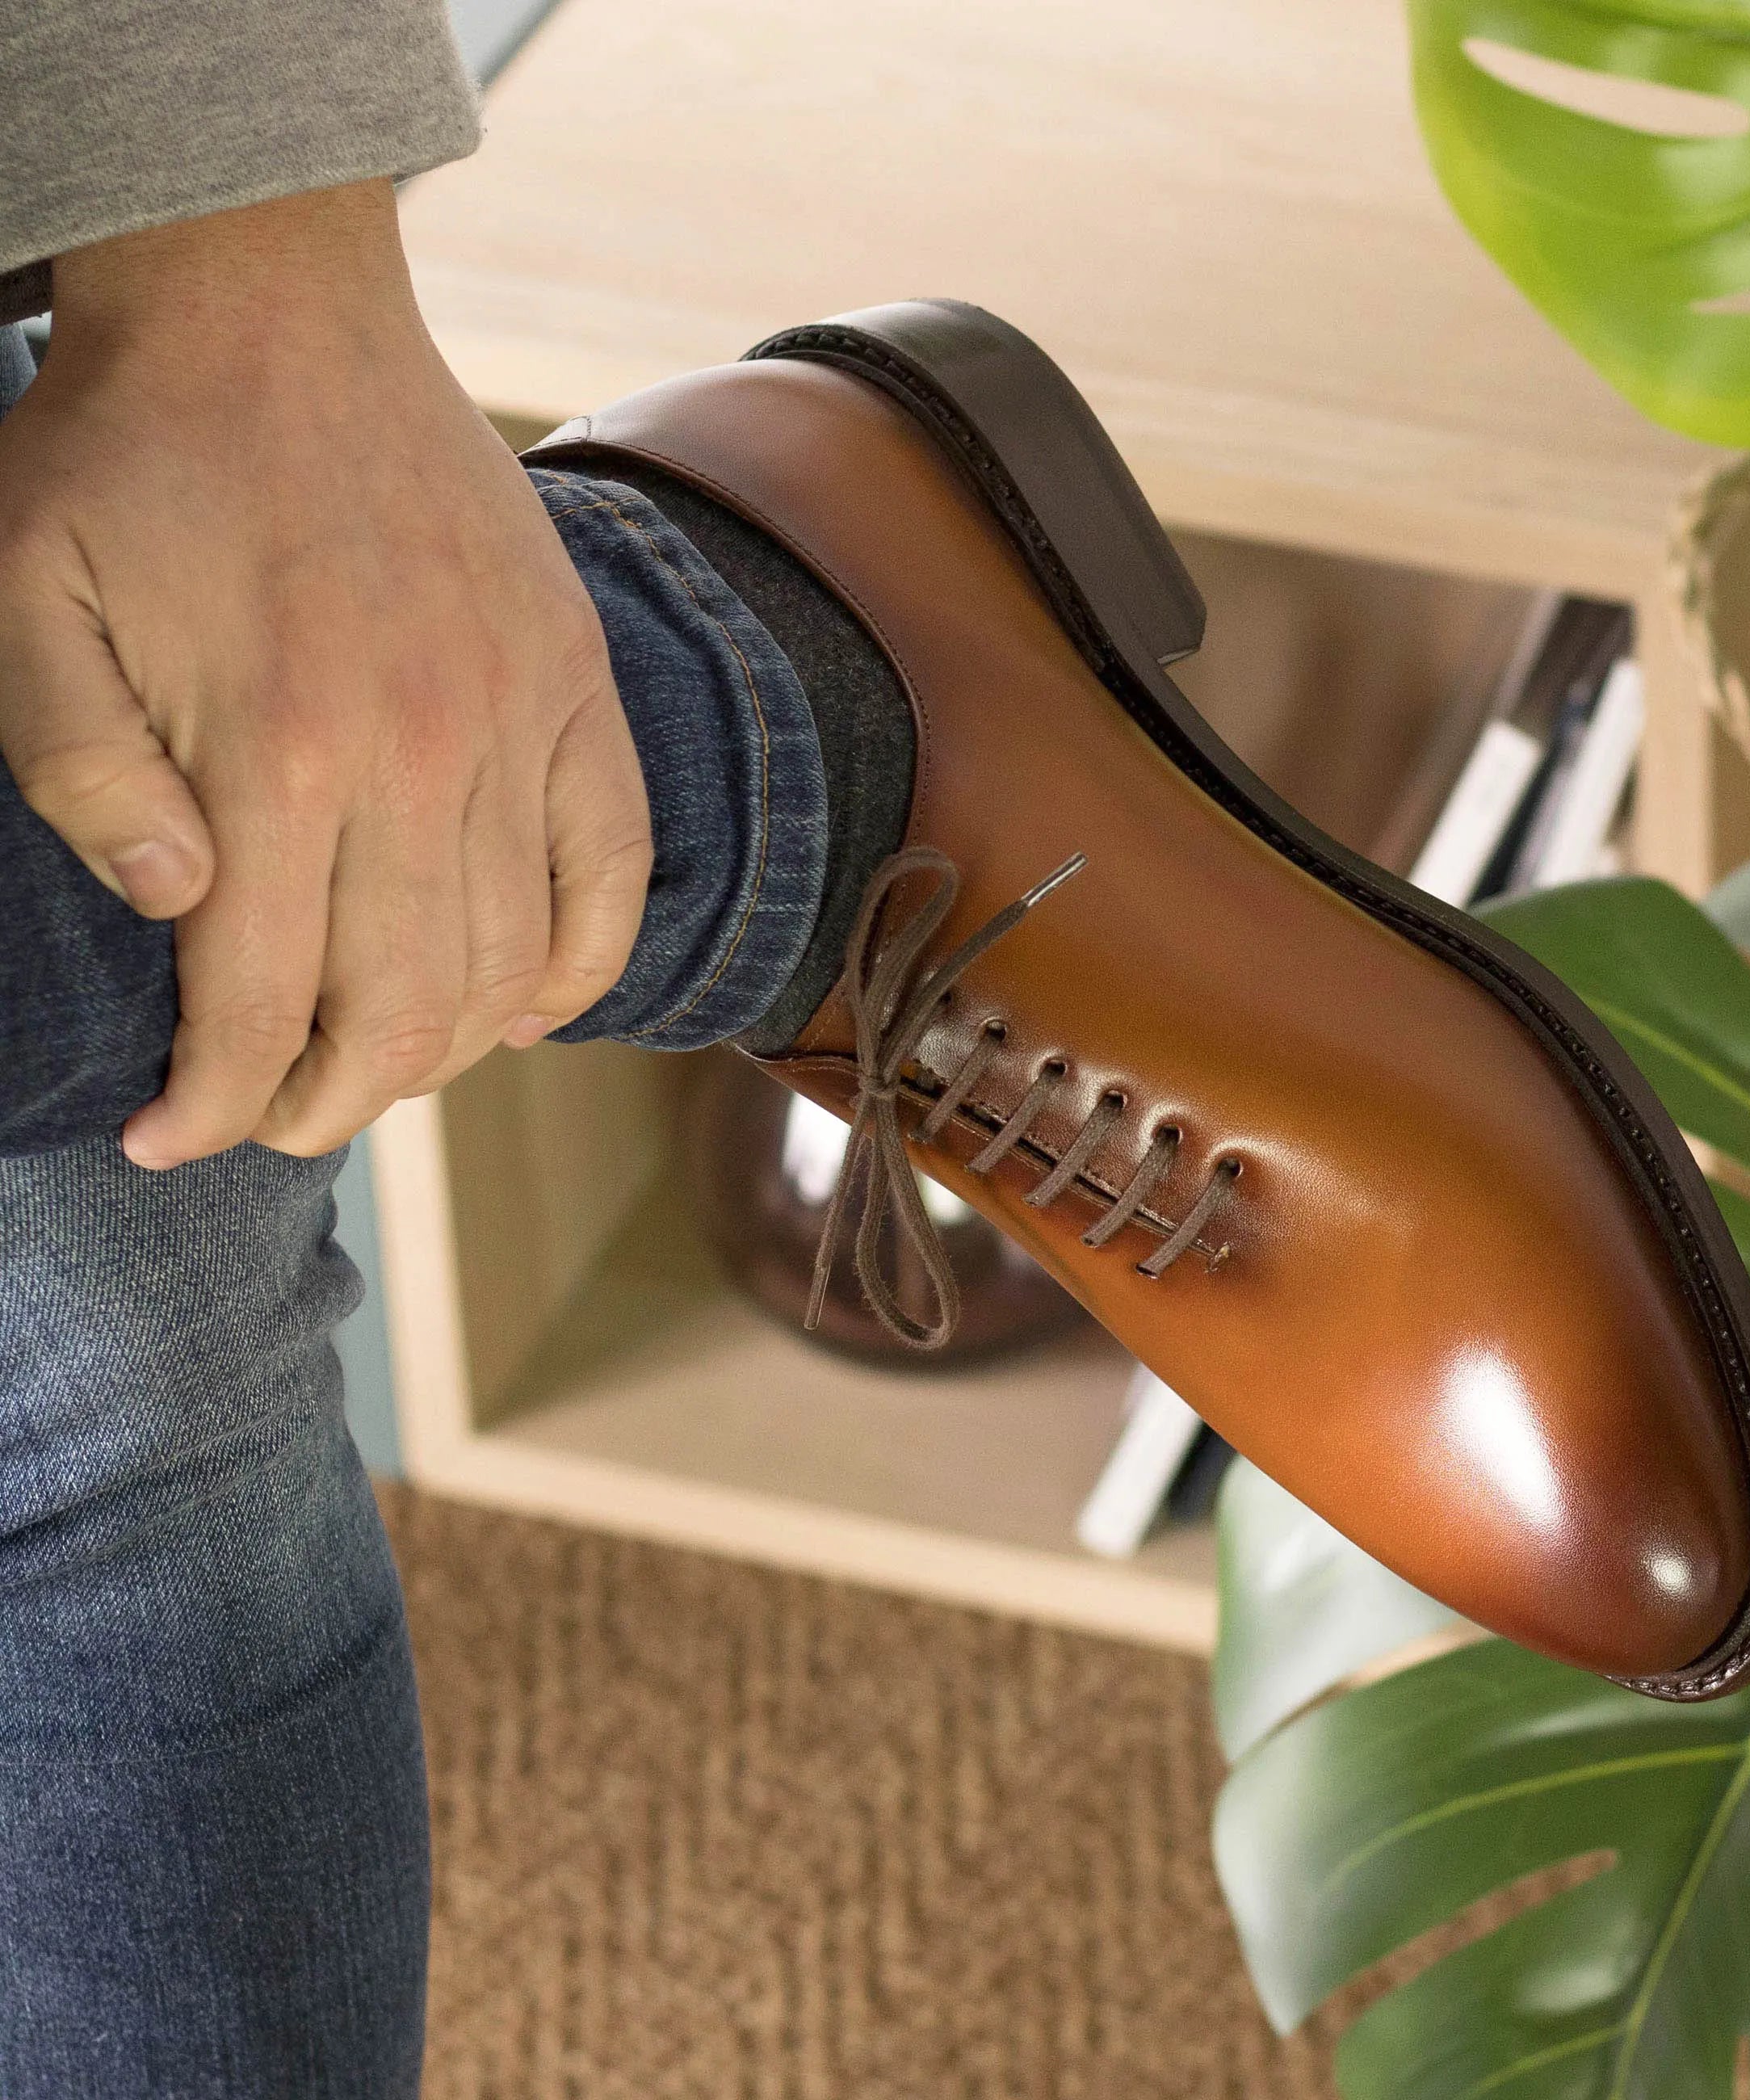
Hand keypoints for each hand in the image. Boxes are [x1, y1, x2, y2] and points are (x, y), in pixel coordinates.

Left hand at [0, 181, 650, 1166]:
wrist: (275, 306)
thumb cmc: (128, 456)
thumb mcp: (22, 598)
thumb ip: (76, 771)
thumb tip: (176, 910)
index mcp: (273, 750)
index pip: (256, 1003)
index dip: (212, 1104)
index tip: (172, 1140)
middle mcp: (419, 758)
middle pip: (401, 1016)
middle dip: (328, 1106)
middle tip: (274, 1121)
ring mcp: (518, 724)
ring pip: (511, 969)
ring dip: (443, 1056)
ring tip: (375, 1064)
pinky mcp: (577, 690)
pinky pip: (613, 874)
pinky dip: (580, 969)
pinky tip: (527, 1011)